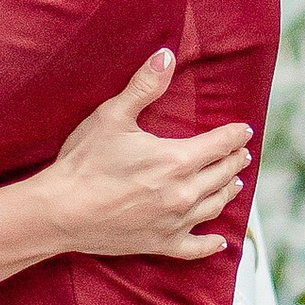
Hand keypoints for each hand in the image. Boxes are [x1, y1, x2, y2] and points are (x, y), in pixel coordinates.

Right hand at [37, 52, 251, 262]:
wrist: (60, 211)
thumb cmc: (84, 163)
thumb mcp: (113, 116)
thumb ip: (144, 86)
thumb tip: (166, 56)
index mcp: (177, 160)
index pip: (220, 144)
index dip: (235, 135)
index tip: (243, 131)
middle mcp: (184, 193)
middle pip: (222, 175)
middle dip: (234, 161)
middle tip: (241, 154)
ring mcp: (174, 222)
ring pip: (215, 206)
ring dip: (227, 192)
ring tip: (233, 184)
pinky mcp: (160, 243)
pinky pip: (195, 248)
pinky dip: (210, 244)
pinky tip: (219, 241)